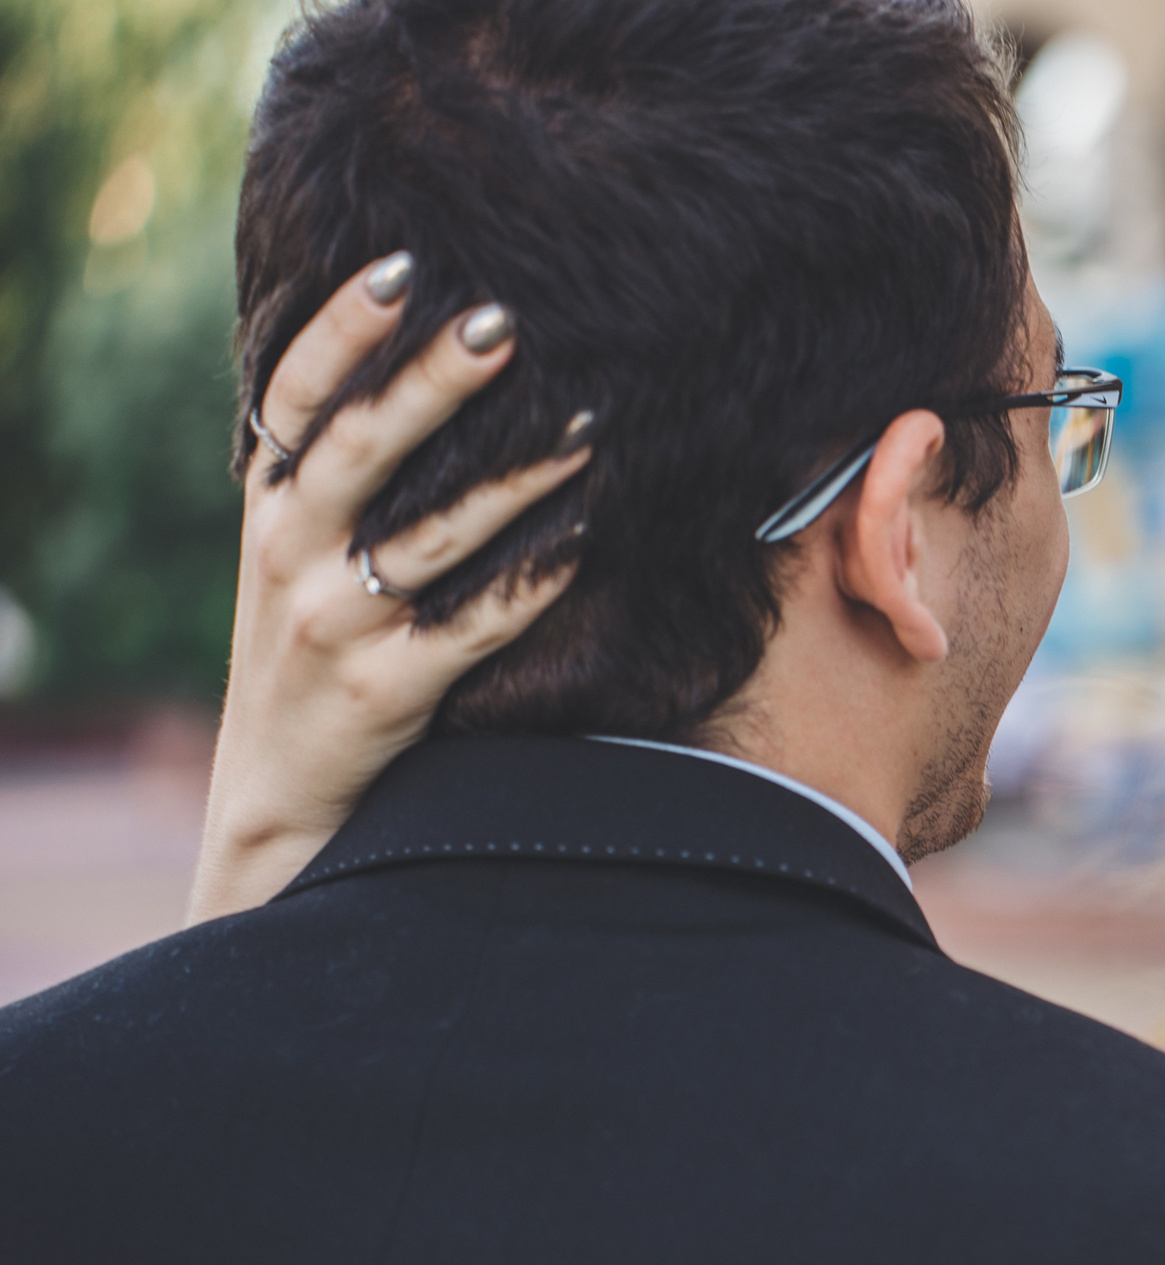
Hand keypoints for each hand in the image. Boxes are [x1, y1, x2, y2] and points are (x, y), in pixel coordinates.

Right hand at [189, 253, 593, 923]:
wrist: (281, 793)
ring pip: (431, 536)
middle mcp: (290, 554)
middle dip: (431, 382)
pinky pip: (473, 626)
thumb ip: (334, 468)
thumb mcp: (293, 549)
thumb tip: (411, 353)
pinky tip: (587, 534)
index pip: (296, 396)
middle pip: (361, 449)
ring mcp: (336, 625)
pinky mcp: (386, 692)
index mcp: (271, 505)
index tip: (401, 265)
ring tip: (585, 423)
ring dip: (514, 477)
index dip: (342, 329)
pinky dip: (532, 579)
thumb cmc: (311, 644)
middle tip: (501, 320)